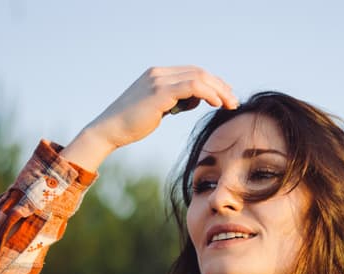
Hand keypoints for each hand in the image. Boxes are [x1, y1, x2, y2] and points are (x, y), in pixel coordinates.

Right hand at [62, 66, 237, 170]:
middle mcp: (159, 73)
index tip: (226, 97)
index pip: (194, 72)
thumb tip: (195, 101)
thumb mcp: (158, 108)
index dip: (214, 83)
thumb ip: (176, 101)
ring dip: (219, 91)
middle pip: (199, 72)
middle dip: (220, 86)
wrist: (109, 130)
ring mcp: (158, 81)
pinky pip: (192, 87)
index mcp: (158, 75)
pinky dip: (208, 94)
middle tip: (234, 102)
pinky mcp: (160, 92)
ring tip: (229, 105)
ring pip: (199, 78)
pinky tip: (217, 104)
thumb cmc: (132, 124)